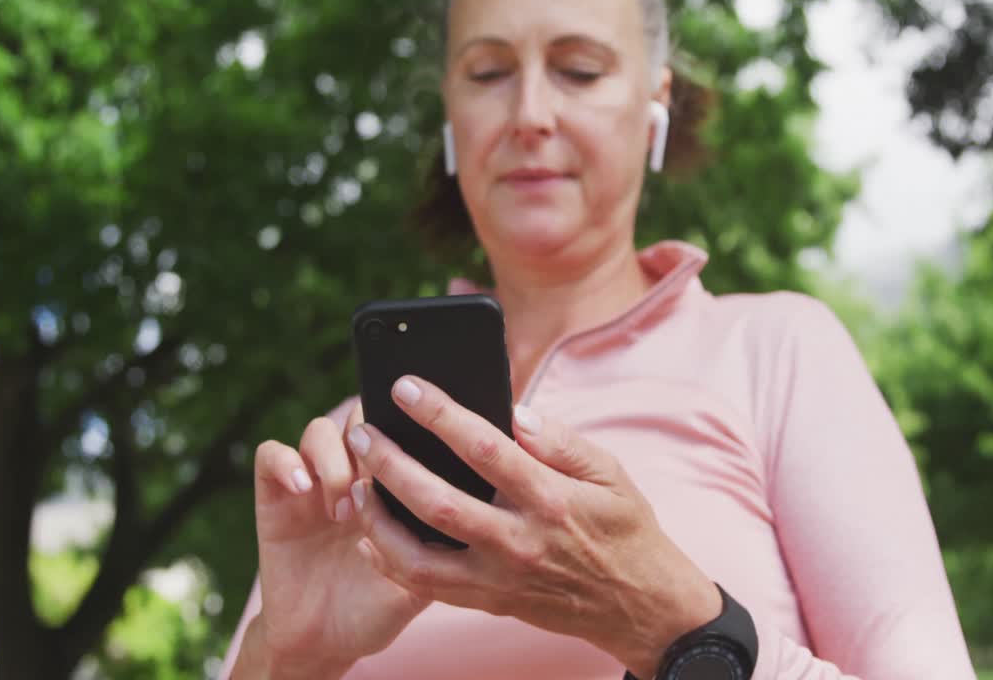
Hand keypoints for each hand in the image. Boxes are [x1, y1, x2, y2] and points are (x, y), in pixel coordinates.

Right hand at [247, 402, 429, 675]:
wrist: (326, 639)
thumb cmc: (381, 604)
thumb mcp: (426, 575)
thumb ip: (448, 537)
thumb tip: (483, 500)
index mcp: (394, 482)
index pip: (405, 425)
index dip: (414, 421)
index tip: (427, 436)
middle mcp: (354, 472)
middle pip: (363, 414)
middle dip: (373, 438)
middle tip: (380, 476)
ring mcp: (315, 481)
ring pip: (322, 429)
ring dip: (334, 461)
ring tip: (343, 508)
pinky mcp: (275, 496)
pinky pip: (272, 454)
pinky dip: (287, 463)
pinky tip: (304, 491)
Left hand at [345, 376, 722, 678]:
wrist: (638, 606)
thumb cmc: (624, 528)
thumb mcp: (612, 475)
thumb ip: (563, 442)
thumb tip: (515, 412)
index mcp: (552, 500)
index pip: (486, 449)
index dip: (441, 415)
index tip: (406, 386)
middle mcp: (520, 543)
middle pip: (438, 502)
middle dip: (391, 463)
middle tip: (361, 430)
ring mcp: (500, 579)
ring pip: (418, 556)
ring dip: (377, 519)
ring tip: (354, 483)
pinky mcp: (489, 602)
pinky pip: (425, 587)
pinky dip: (390, 560)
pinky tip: (369, 533)